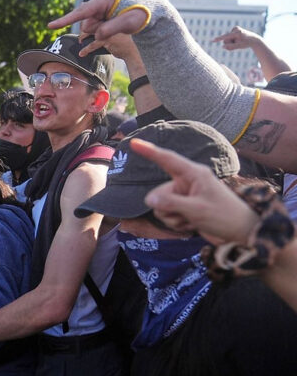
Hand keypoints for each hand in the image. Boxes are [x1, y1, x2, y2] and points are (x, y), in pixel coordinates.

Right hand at [48, 0, 149, 56]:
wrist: (152, 10)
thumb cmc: (142, 14)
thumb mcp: (129, 23)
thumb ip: (110, 29)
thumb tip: (96, 35)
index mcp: (104, 0)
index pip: (81, 12)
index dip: (65, 20)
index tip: (50, 26)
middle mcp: (99, 2)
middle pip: (88, 23)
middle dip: (98, 28)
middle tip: (116, 24)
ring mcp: (100, 7)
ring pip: (91, 26)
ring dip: (102, 29)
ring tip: (118, 23)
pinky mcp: (102, 13)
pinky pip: (95, 26)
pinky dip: (102, 29)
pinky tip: (108, 27)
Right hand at [130, 138, 258, 243]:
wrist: (240, 232)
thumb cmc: (224, 216)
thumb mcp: (197, 210)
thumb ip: (171, 204)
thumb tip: (148, 199)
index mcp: (194, 174)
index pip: (167, 160)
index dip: (149, 151)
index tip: (134, 143)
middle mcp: (186, 182)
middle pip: (159, 193)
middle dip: (167, 208)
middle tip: (186, 216)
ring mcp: (184, 195)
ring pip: (161, 206)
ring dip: (173, 218)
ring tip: (192, 220)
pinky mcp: (184, 207)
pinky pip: (167, 215)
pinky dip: (177, 223)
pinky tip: (191, 224)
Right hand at [213, 26, 262, 50]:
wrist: (254, 39)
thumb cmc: (247, 43)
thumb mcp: (240, 46)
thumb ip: (231, 47)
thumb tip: (223, 46)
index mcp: (237, 32)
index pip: (226, 36)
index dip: (219, 39)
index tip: (212, 40)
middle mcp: (235, 29)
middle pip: (226, 40)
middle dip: (230, 43)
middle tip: (238, 43)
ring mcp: (234, 29)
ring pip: (227, 39)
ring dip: (232, 43)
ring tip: (239, 42)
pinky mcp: (234, 30)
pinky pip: (229, 38)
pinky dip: (232, 41)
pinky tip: (238, 40)